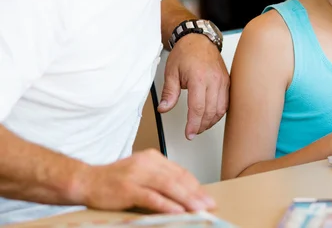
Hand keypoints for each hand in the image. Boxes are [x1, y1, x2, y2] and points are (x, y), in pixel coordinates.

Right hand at [74, 149, 214, 213]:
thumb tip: (183, 194)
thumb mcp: (141, 174)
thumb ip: (160, 180)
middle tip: (209, 205)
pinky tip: (177, 211)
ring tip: (199, 209)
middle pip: (177, 179)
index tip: (207, 197)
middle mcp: (147, 162)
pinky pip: (151, 197)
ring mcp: (137, 174)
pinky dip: (166, 204)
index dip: (196, 186)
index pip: (180, 172)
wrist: (86, 181)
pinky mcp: (127, 188)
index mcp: (153, 157)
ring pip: (168, 187)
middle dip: (196, 193)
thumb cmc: (114, 181)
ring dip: (186, 199)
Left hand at [158, 33, 228, 138]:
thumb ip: (169, 93)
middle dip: (201, 126)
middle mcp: (214, 80)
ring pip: (221, 109)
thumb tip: (164, 108)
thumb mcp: (171, 72)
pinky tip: (210, 116)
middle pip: (210, 111)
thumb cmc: (186, 53)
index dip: (193, 124)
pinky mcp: (227, 82)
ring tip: (200, 126)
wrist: (199, 39)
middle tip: (192, 132)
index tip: (188, 133)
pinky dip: (219, 113)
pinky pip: (226, 102)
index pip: (198, 108)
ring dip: (211, 121)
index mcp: (199, 78)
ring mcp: (223, 81)